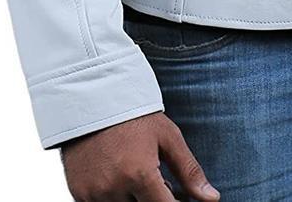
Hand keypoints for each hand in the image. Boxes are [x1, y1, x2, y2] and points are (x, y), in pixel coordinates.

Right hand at [61, 112, 219, 201]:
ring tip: (136, 173)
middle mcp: (114, 189)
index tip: (177, 195)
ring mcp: (94, 194)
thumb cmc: (135, 116)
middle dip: (153, 198)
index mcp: (140, 174)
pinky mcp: (79, 194)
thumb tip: (212, 199)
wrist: (93, 99)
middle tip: (155, 178)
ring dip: (133, 198)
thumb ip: (189, 171)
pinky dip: (114, 197)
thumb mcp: (168, 137)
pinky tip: (119, 175)